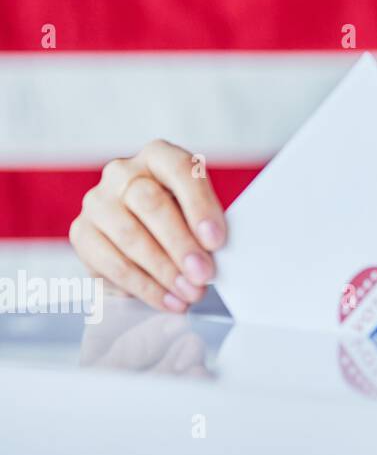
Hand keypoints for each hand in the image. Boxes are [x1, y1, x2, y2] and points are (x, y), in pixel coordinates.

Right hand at [69, 140, 225, 313]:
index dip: (199, 206)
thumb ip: (206, 224)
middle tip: (203, 274)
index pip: (180, 170)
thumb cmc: (180, 218)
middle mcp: (123, 172)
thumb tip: (216, 251)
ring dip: (163, 271)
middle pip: (151, 204)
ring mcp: (97, 201)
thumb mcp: (197, 211)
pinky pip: (110, 263)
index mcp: (159, 156)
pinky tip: (166, 299)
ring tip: (189, 293)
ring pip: (129, 236)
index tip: (216, 240)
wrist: (143, 235)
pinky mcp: (81, 232)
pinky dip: (143, 286)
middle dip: (181, 244)